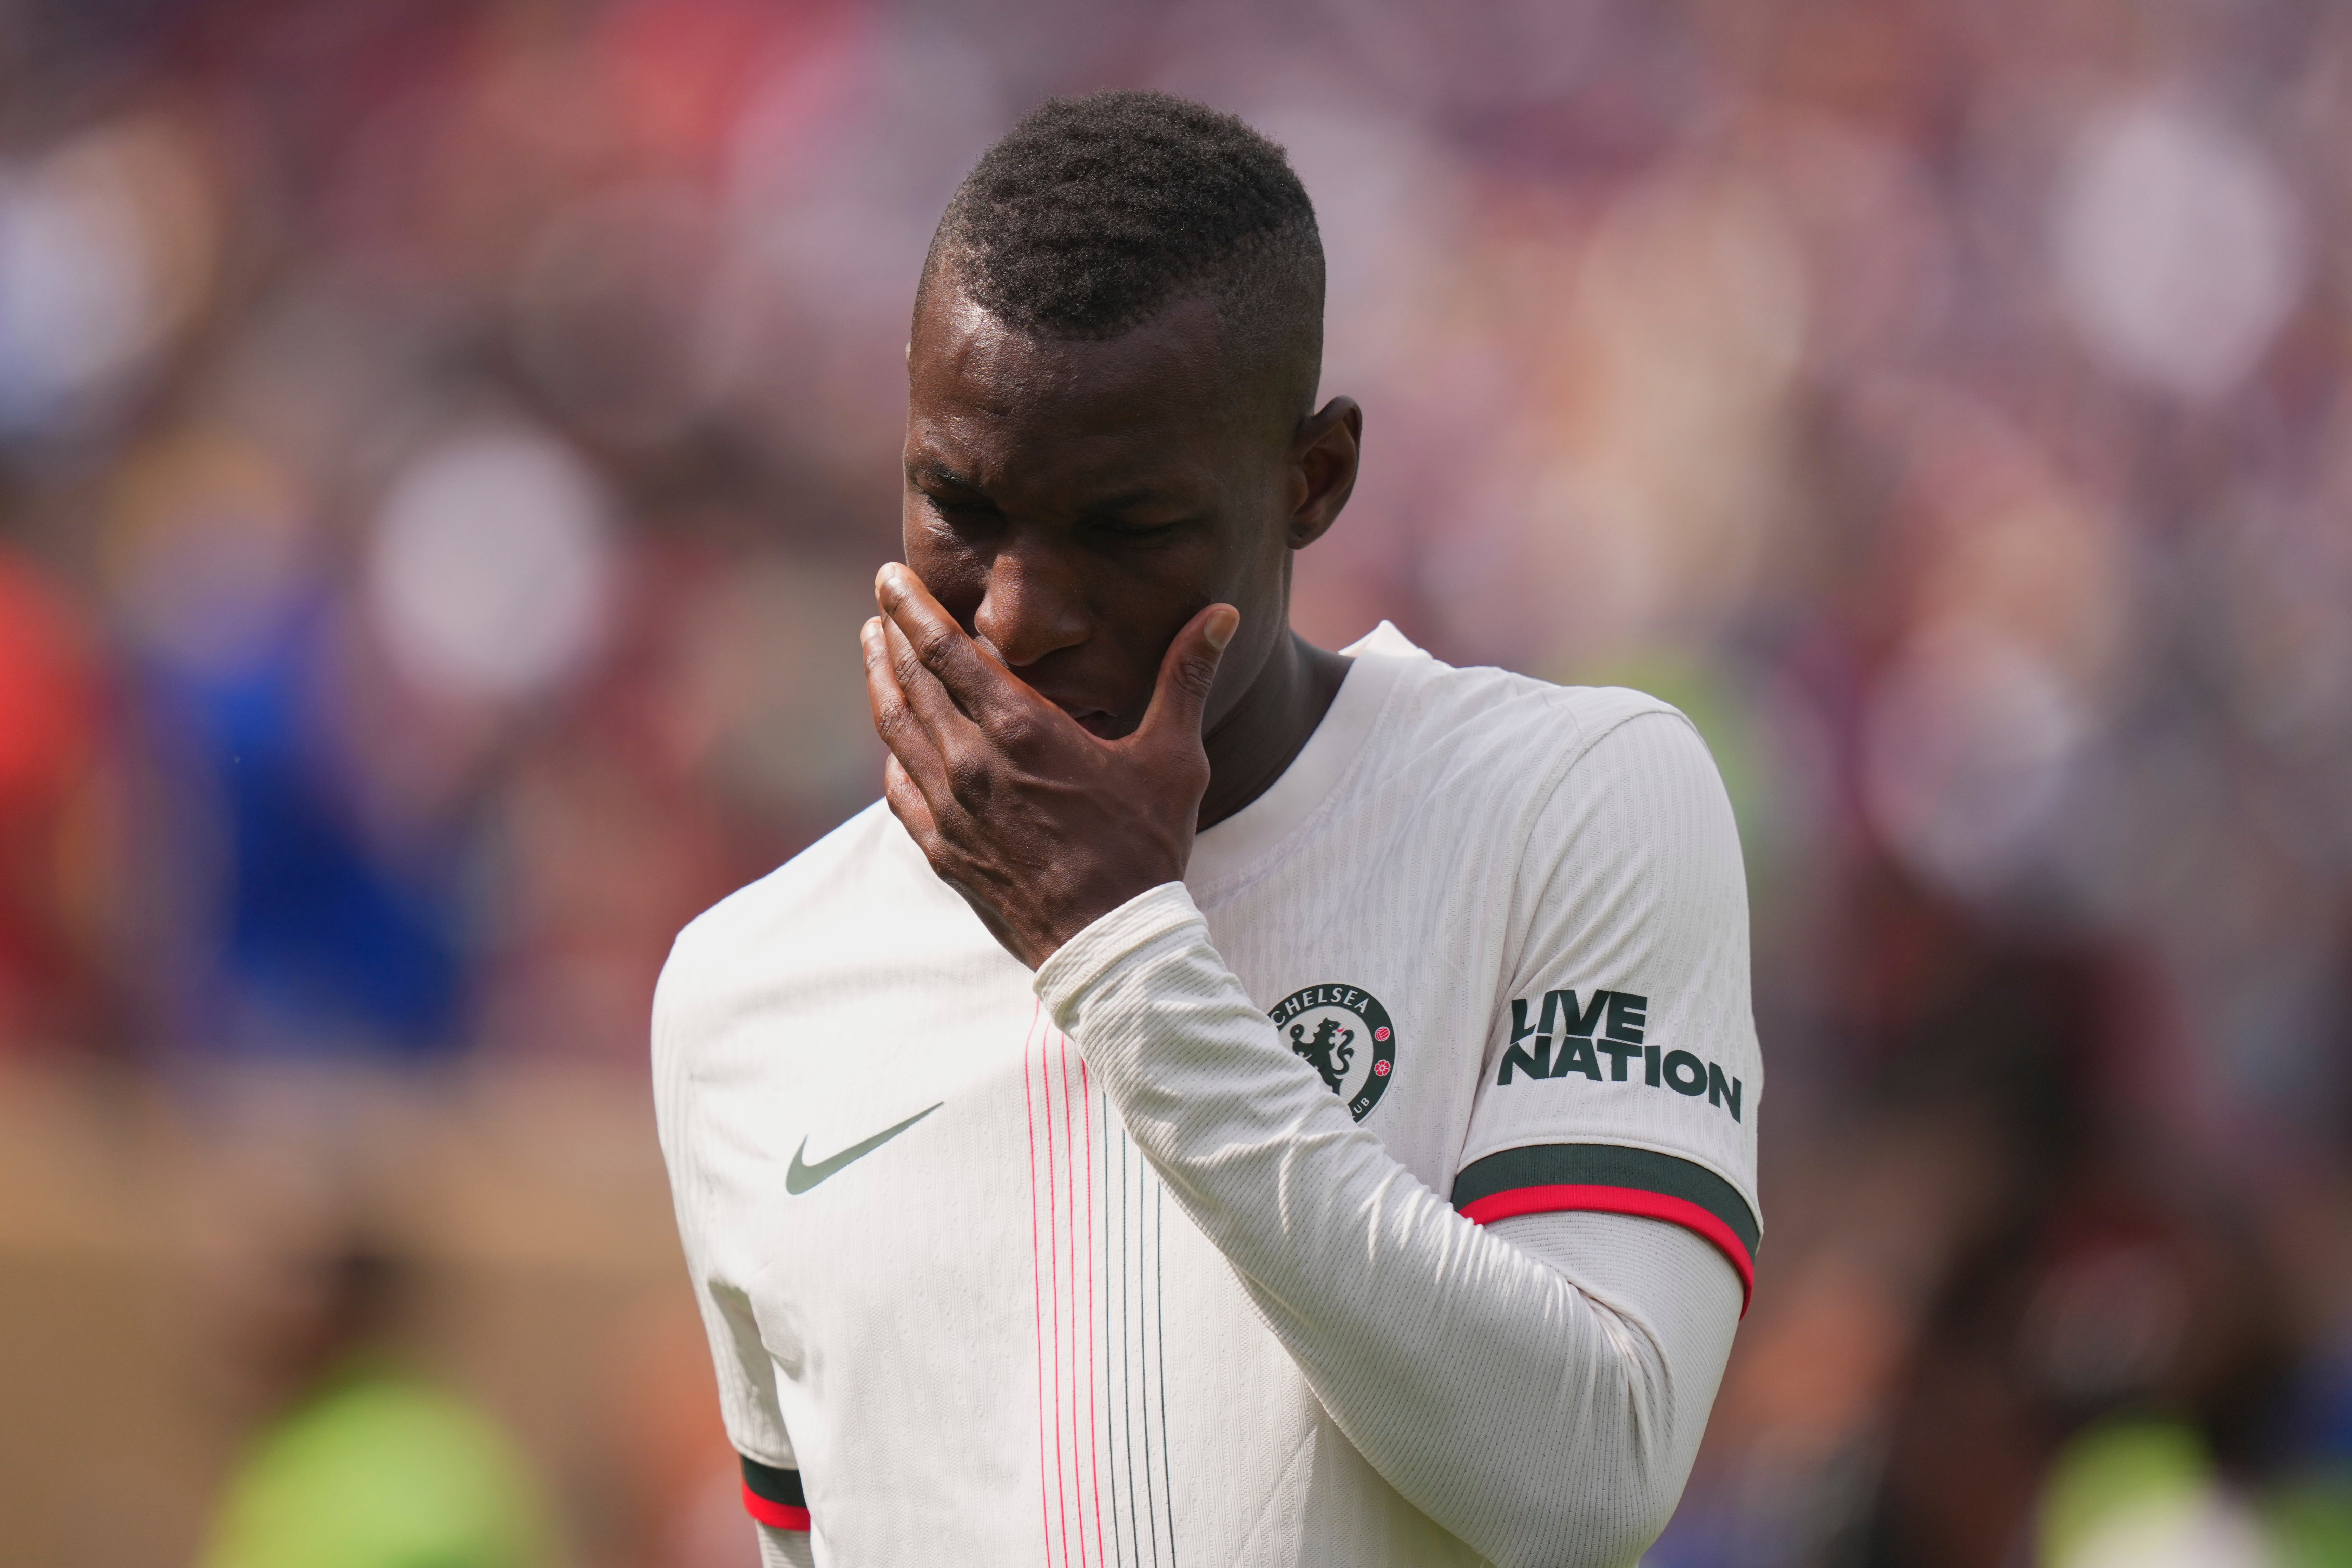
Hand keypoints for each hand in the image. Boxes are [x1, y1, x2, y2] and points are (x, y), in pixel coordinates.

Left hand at [862, 563, 1239, 968]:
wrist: (1110, 946)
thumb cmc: (1146, 848)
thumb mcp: (1175, 758)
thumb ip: (1185, 679)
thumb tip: (1224, 613)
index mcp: (1022, 730)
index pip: (947, 651)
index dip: (914, 608)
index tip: (893, 576)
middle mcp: (972, 764)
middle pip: (912, 682)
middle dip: (892, 633)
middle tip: (882, 600)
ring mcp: (950, 811)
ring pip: (896, 731)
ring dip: (881, 682)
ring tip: (872, 648)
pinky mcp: (943, 851)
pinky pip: (899, 790)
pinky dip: (892, 754)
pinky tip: (893, 740)